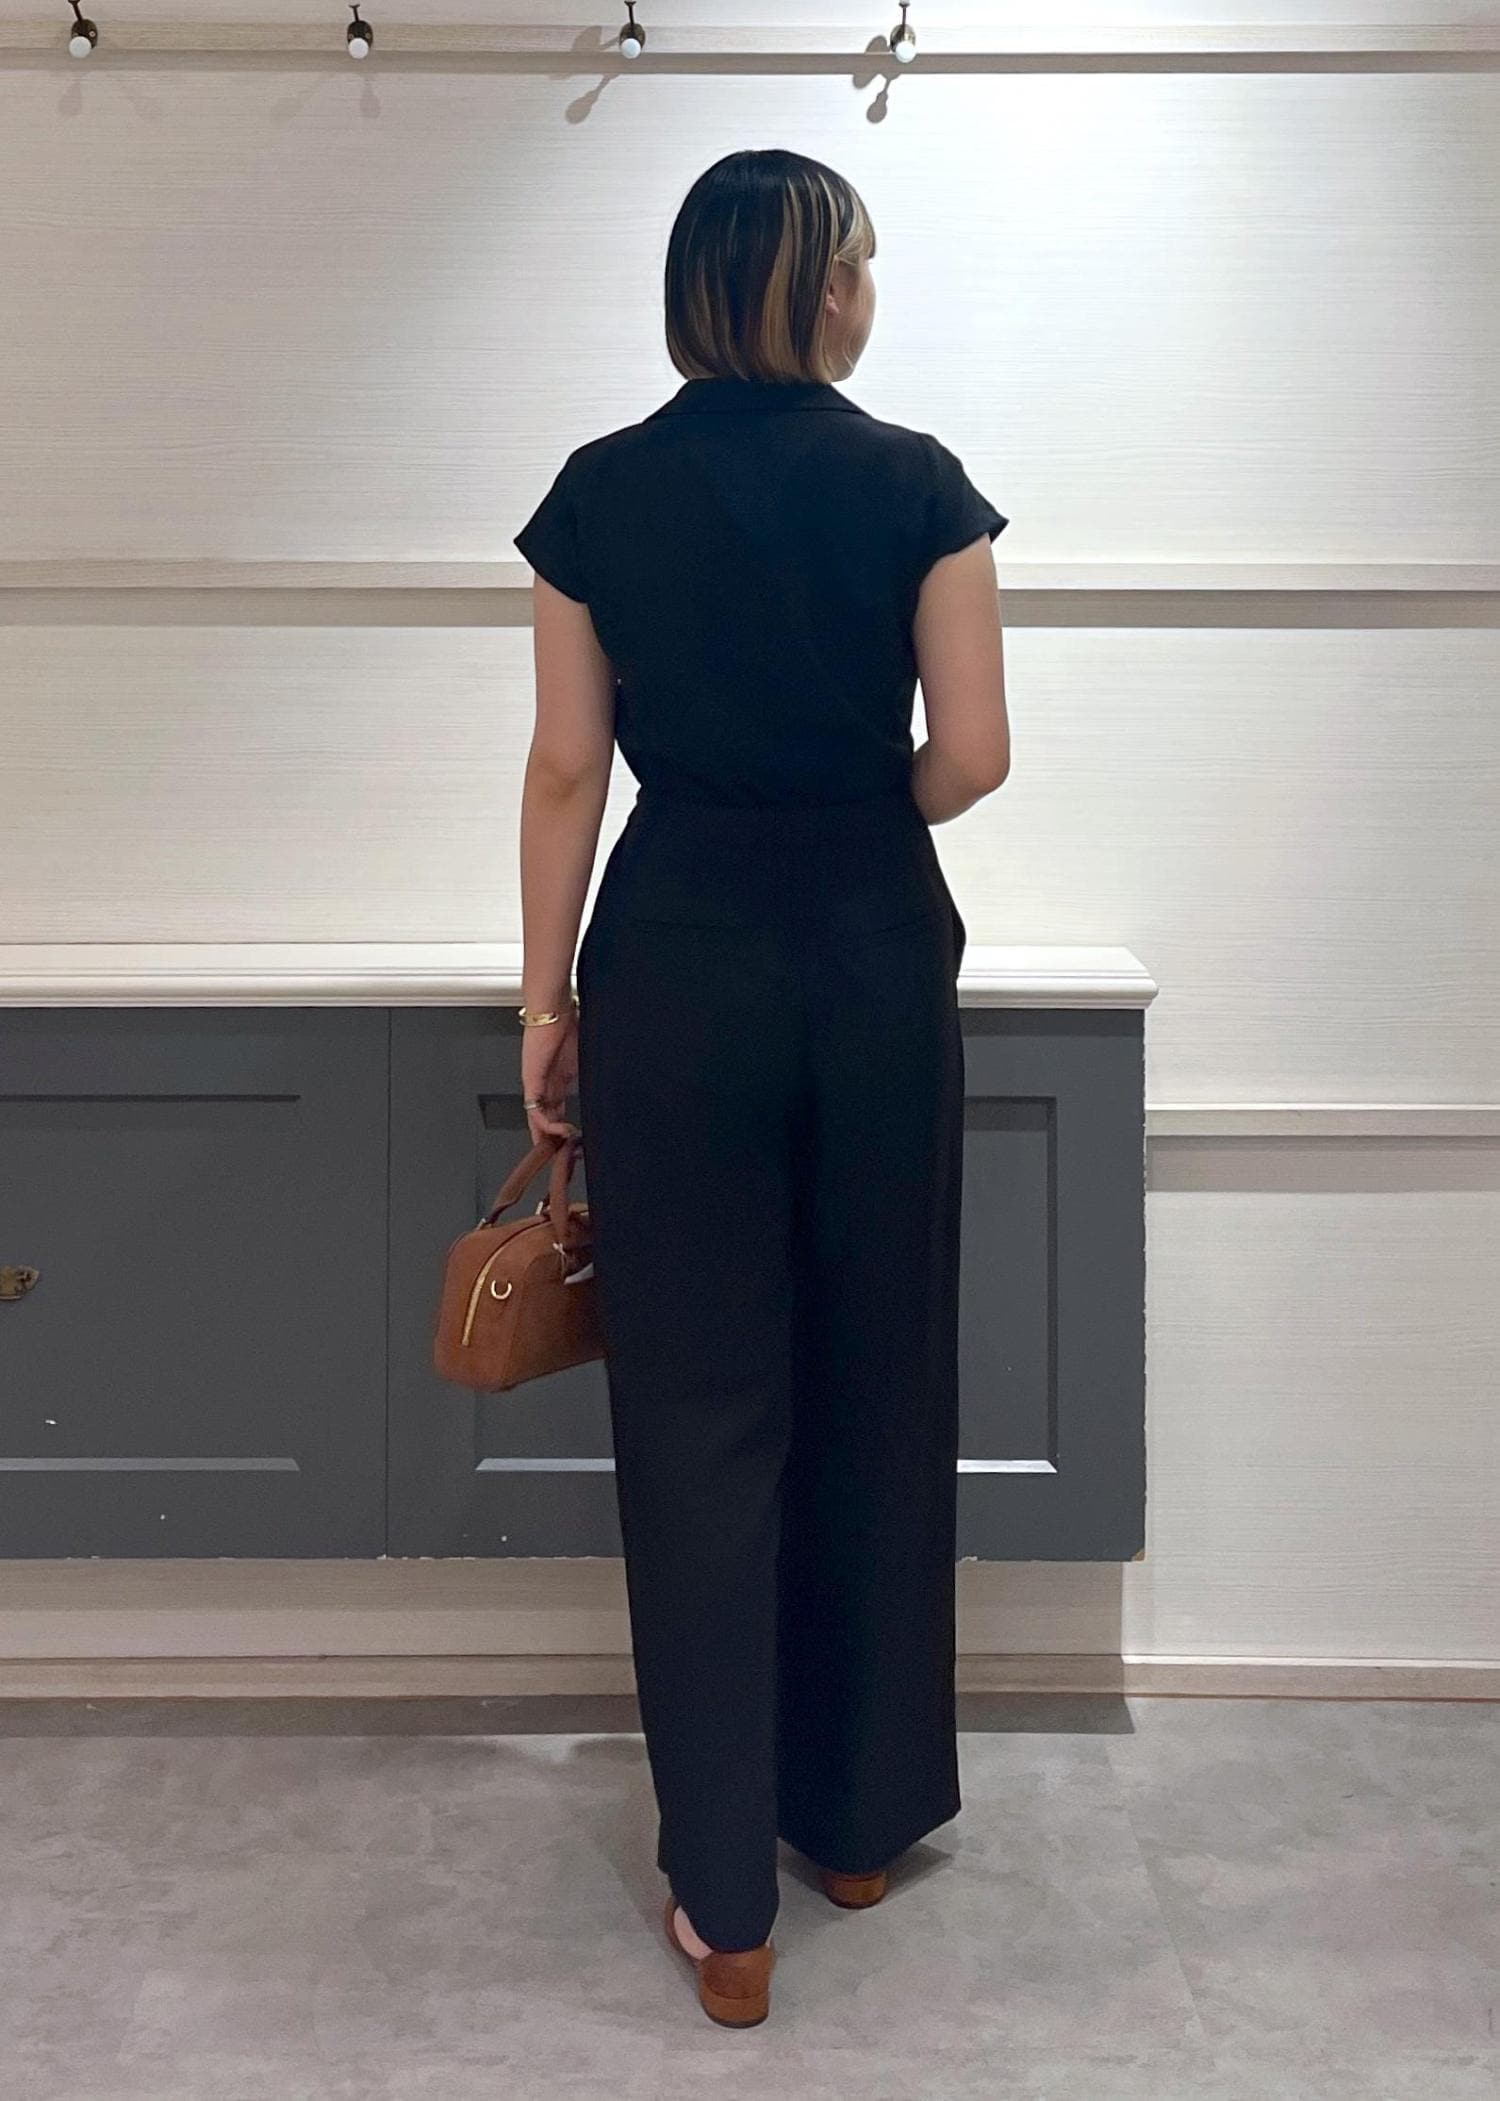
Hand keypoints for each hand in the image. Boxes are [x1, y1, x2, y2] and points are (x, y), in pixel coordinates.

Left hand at [521, 1002, 579, 1145]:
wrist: (553, 1008)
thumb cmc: (568, 1022)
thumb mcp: (585, 1056)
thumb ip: (590, 1073)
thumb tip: (608, 1083)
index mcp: (557, 1078)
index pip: (556, 1111)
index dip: (562, 1130)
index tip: (573, 1145)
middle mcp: (544, 1084)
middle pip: (545, 1120)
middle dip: (554, 1142)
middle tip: (565, 1159)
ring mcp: (536, 1083)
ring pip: (538, 1119)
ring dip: (549, 1137)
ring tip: (562, 1150)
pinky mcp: (531, 1079)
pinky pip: (535, 1109)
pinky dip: (546, 1124)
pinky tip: (559, 1132)